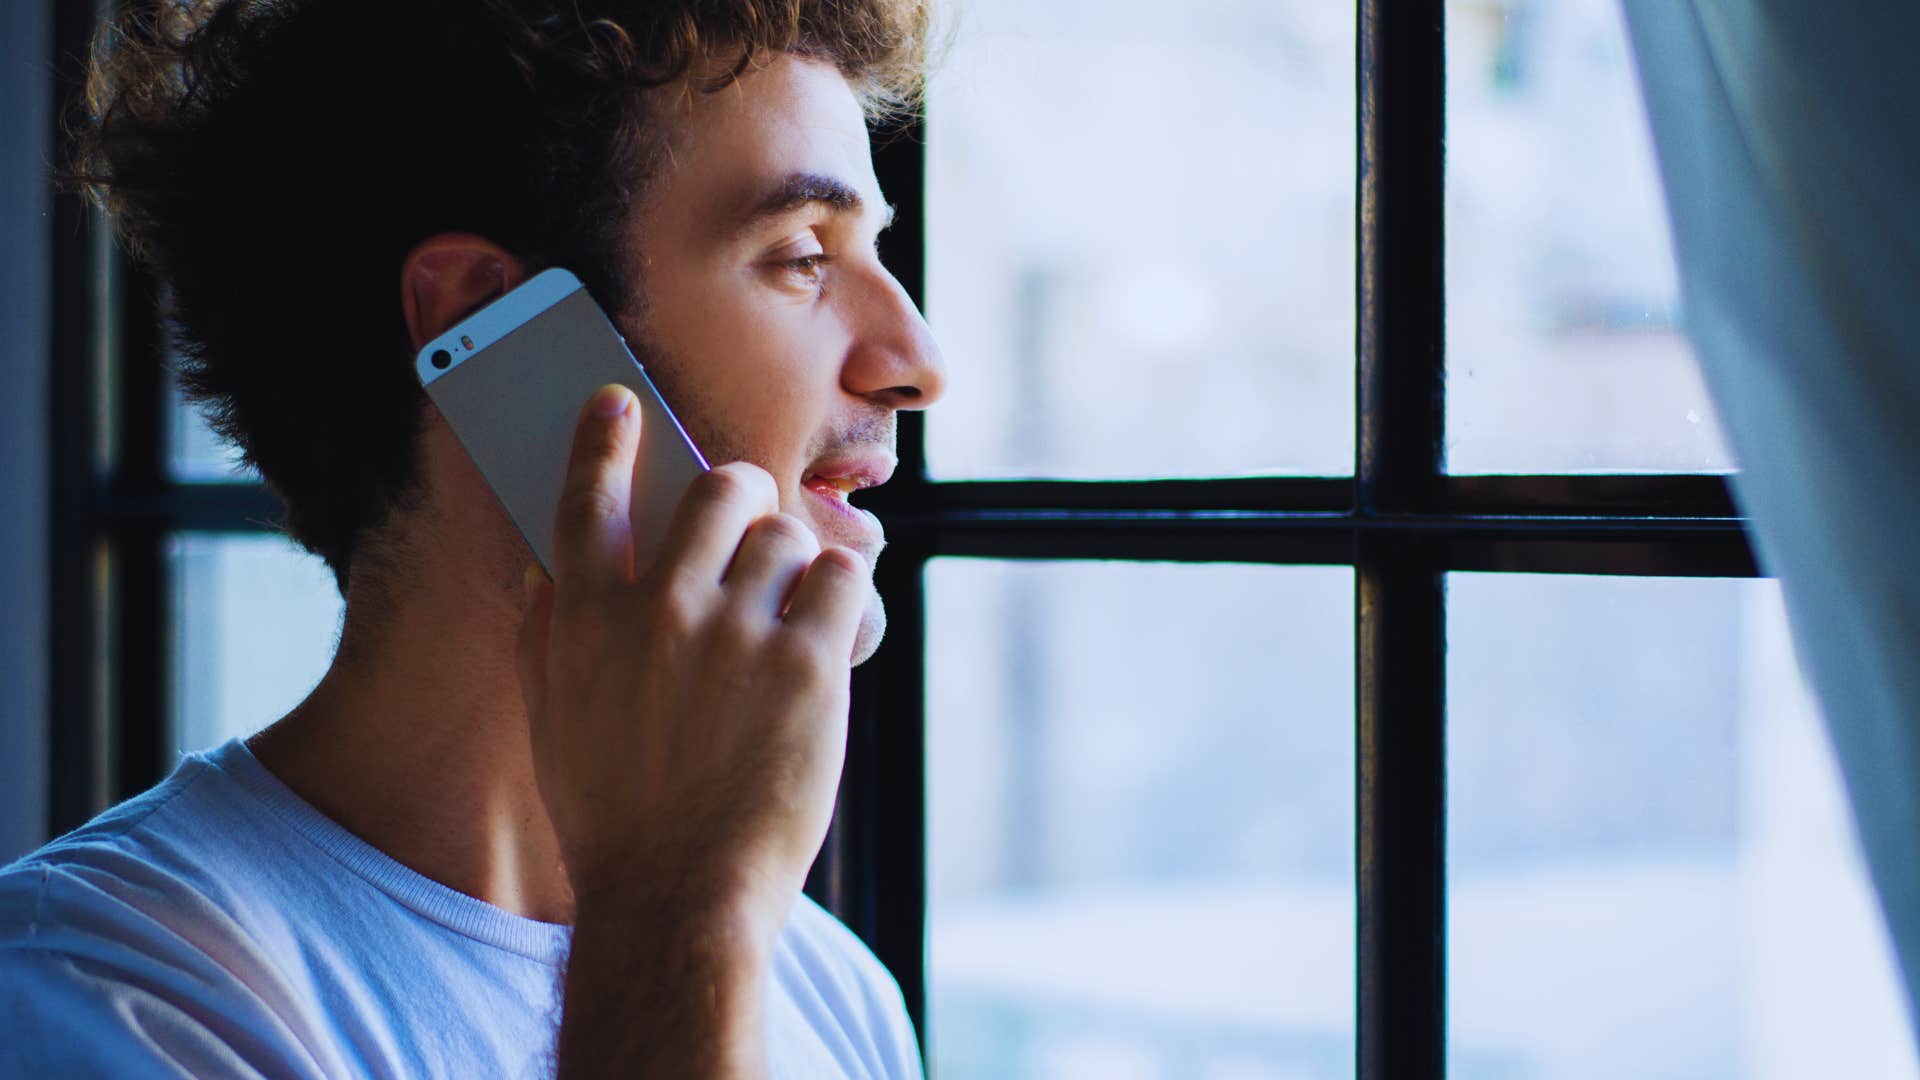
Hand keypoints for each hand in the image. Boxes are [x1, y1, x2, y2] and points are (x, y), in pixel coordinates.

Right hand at [515, 383, 866, 935]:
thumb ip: (547, 637)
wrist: (678, 895)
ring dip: (793, 563)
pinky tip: (826, 631)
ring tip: (787, 612)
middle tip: (752, 516)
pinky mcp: (807, 662)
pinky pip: (843, 577)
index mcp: (585, 620)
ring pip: (787, 534)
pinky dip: (840, 595)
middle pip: (718, 490)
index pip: (588, 497)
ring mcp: (736, 632)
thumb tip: (550, 568)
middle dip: (742, 493)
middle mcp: (658, 610)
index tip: (616, 403)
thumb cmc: (615, 816)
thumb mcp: (553, 722)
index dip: (603, 439)